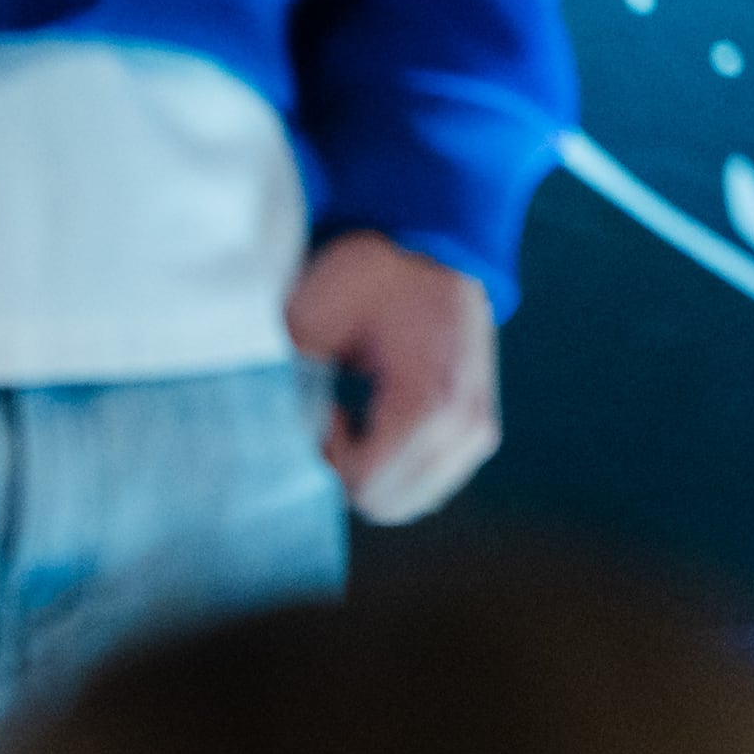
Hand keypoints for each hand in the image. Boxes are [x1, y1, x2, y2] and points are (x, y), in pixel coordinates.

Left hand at [286, 231, 498, 524]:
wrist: (434, 250)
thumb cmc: (372, 278)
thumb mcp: (311, 318)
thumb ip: (292, 383)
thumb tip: (276, 435)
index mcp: (432, 400)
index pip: (365, 482)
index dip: (328, 456)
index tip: (323, 410)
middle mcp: (465, 427)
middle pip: (384, 503)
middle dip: (347, 471)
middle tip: (334, 419)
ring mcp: (477, 435)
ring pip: (405, 502)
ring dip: (371, 473)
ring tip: (358, 419)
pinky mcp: (477, 436)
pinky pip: (424, 486)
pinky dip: (394, 468)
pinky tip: (380, 423)